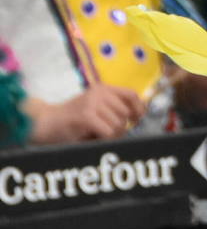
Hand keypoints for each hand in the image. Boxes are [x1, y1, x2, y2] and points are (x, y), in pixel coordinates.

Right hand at [24, 84, 145, 143]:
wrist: (45, 122)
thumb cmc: (73, 118)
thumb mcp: (95, 106)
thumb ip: (114, 107)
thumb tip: (139, 115)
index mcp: (103, 88)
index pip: (131, 94)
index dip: (138, 108)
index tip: (137, 119)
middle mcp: (99, 92)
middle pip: (126, 113)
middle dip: (122, 127)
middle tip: (108, 133)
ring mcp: (92, 103)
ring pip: (118, 124)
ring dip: (112, 135)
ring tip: (98, 135)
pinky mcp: (86, 116)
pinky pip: (108, 132)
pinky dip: (105, 139)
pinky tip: (94, 138)